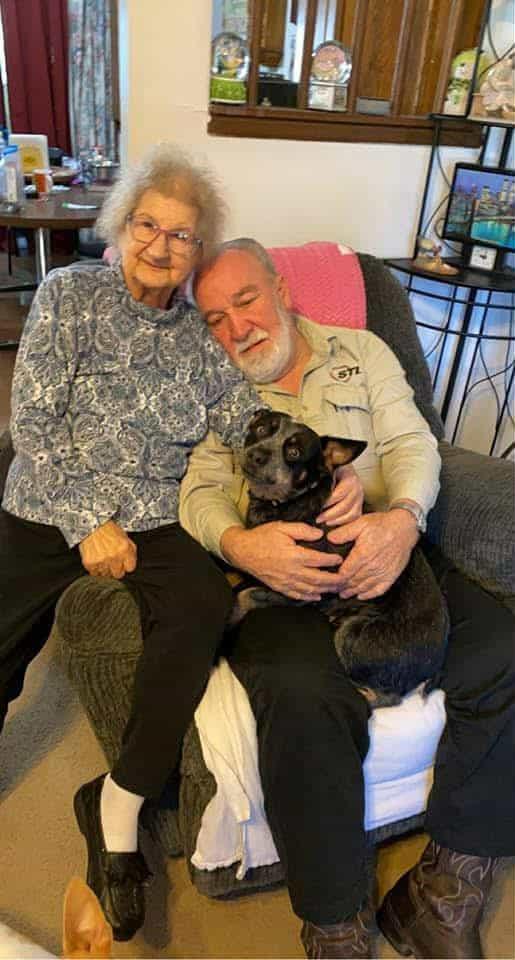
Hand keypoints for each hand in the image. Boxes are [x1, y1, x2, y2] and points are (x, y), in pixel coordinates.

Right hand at [78, 520, 137, 578]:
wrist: (91, 525)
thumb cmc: (109, 530)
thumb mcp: (125, 538)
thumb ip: (130, 552)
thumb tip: (130, 566)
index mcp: (124, 549)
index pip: (130, 568)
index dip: (126, 565)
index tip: (123, 562)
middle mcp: (113, 556)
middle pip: (118, 575)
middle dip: (116, 569)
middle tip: (112, 561)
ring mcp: (101, 560)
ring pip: (106, 575)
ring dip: (105, 569)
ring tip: (102, 558)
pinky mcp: (90, 563)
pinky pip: (95, 573)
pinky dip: (95, 568)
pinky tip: (96, 558)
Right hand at [221, 522, 342, 600]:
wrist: (243, 551)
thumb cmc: (262, 537)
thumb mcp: (283, 527)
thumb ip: (303, 530)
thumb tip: (320, 534)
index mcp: (294, 555)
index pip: (319, 560)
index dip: (332, 561)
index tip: (340, 560)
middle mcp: (292, 571)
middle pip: (318, 579)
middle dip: (334, 580)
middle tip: (345, 580)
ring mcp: (285, 581)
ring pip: (310, 589)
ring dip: (325, 590)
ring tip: (336, 589)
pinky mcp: (279, 587)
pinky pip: (297, 595)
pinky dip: (309, 597)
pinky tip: (317, 596)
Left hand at [316, 464, 363, 525]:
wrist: (342, 468)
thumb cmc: (333, 470)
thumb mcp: (327, 470)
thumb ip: (320, 477)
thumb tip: (307, 484)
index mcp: (349, 478)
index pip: (338, 494)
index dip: (327, 502)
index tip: (316, 507)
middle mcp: (357, 487)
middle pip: (345, 505)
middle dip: (330, 514)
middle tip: (318, 519)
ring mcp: (359, 496)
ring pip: (351, 513)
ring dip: (337, 520)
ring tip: (324, 522)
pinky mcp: (359, 503)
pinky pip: (354, 516)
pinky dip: (344, 521)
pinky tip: (333, 522)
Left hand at [326, 509, 418, 598]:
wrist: (405, 528)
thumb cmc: (383, 525)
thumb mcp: (361, 523)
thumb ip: (344, 532)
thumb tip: (330, 538)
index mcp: (363, 554)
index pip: (345, 572)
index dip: (336, 578)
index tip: (330, 580)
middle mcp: (372, 566)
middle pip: (353, 582)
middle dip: (342, 587)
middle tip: (333, 589)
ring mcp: (383, 572)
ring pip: (364, 587)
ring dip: (352, 592)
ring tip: (344, 594)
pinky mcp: (392, 575)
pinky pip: (379, 590)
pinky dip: (369, 595)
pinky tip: (362, 596)